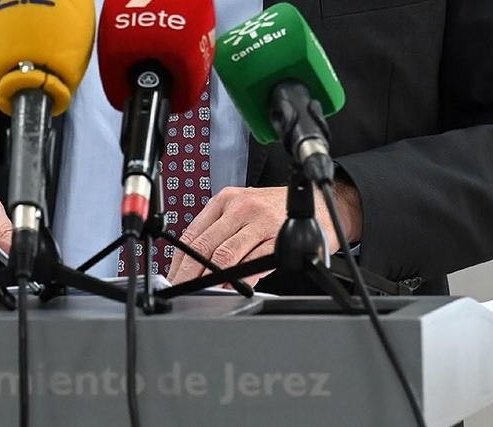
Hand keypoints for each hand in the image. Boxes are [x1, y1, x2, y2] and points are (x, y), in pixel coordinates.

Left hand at [167, 182, 362, 286]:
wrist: (319, 204)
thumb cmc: (278, 210)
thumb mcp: (244, 211)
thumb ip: (221, 233)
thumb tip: (195, 265)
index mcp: (225, 200)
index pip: (193, 233)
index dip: (179, 260)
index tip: (172, 277)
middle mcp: (240, 207)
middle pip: (205, 246)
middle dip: (190, 273)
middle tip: (183, 289)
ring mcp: (260, 221)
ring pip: (226, 254)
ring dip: (212, 278)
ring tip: (205, 291)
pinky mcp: (278, 237)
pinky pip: (254, 263)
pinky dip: (241, 279)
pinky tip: (235, 287)